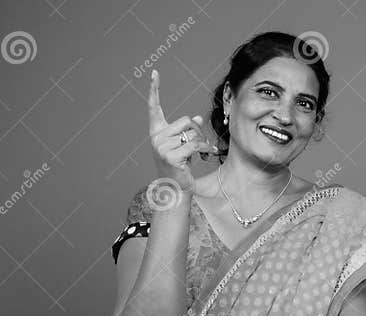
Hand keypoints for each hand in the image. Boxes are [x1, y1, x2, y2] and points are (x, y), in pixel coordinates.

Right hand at [148, 70, 216, 190]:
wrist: (176, 186)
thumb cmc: (180, 163)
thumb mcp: (183, 143)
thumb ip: (186, 130)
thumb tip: (197, 117)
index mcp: (156, 131)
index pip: (154, 107)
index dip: (154, 89)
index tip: (154, 73)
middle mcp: (156, 137)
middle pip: (185, 120)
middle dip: (196, 131)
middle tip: (196, 145)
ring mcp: (161, 147)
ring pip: (192, 133)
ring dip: (200, 143)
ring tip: (196, 154)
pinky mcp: (171, 156)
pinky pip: (195, 145)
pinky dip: (205, 150)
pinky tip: (205, 156)